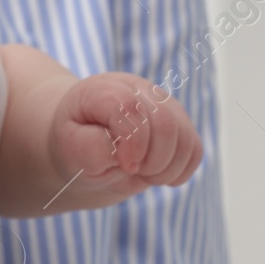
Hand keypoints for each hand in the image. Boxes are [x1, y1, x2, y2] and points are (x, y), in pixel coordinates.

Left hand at [50, 71, 202, 200]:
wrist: (85, 142)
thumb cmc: (76, 144)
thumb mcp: (70, 147)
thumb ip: (91, 147)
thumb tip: (121, 150)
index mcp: (104, 90)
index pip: (131, 108)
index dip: (134, 143)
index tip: (125, 166)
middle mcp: (138, 90)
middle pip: (165, 124)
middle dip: (153, 160)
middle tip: (133, 171)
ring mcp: (163, 104)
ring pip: (185, 138)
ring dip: (166, 168)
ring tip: (142, 173)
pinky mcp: (179, 122)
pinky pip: (194, 150)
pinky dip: (179, 170)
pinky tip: (156, 173)